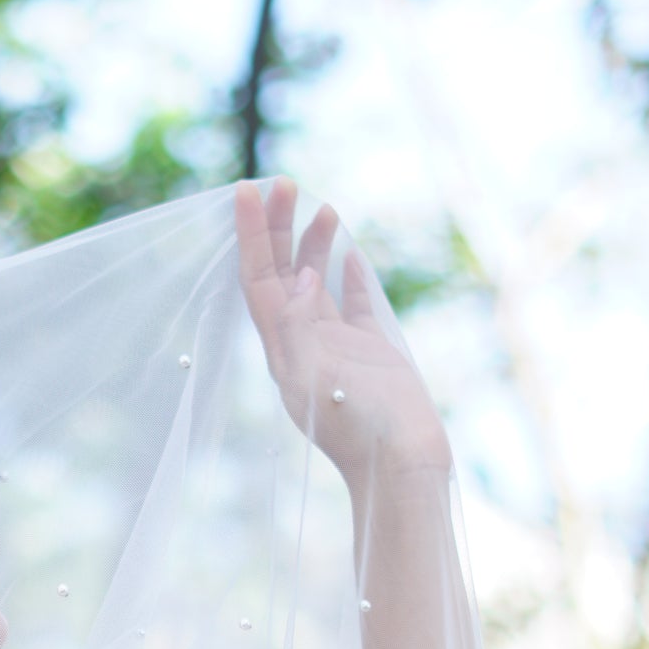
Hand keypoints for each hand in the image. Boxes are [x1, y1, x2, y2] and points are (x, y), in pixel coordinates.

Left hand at [235, 179, 451, 485]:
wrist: (401, 466)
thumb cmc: (359, 429)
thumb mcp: (318, 378)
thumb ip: (301, 327)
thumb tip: (300, 278)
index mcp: (284, 351)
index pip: (258, 283)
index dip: (250, 237)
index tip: (247, 191)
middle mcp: (304, 346)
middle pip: (282, 276)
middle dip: (278, 230)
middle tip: (284, 182)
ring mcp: (337, 349)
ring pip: (317, 285)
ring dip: (312, 246)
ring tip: (320, 207)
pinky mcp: (370, 355)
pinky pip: (354, 306)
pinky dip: (349, 277)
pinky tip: (351, 254)